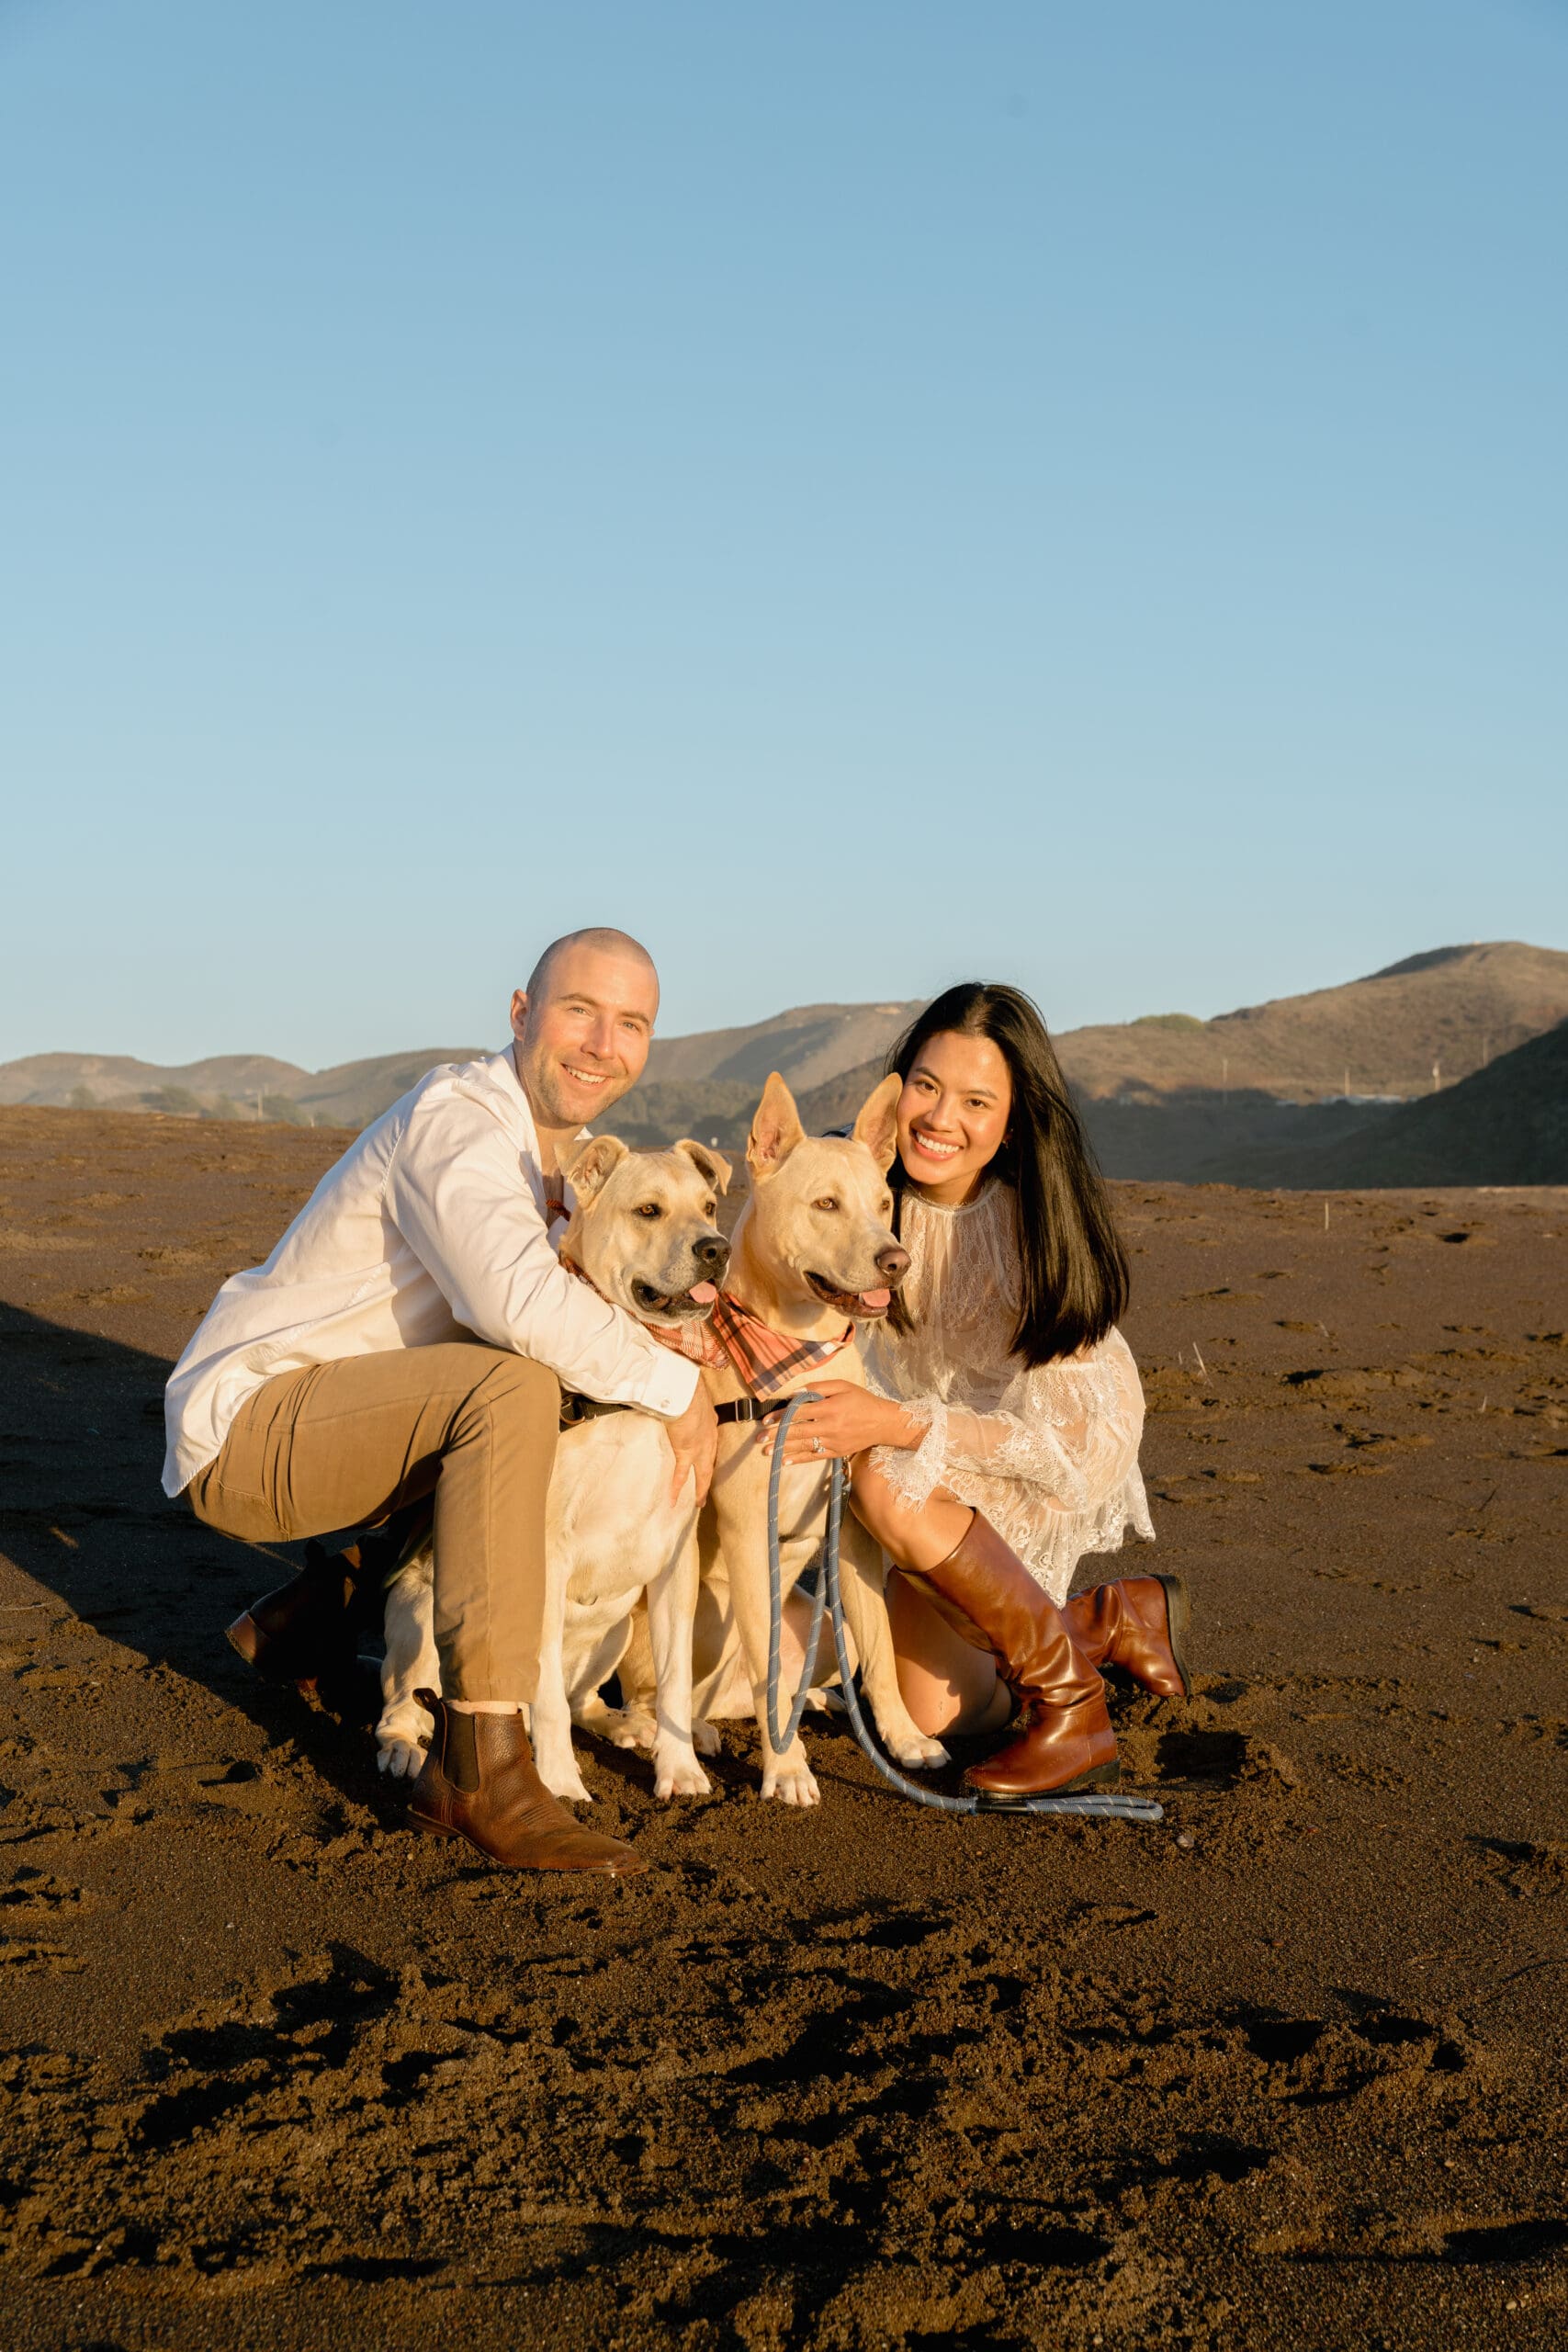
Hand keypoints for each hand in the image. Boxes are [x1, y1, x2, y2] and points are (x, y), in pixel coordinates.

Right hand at [665, 1381, 717, 1506]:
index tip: (707, 1461)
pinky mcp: (686, 1453)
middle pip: (711, 1463)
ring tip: (699, 1503)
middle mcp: (709, 1438)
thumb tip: (673, 1396)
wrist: (685, 1393)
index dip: (709, 1454)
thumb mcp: (691, 1395)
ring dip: (701, 1489)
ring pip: (703, 1474)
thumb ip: (685, 1400)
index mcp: (710, 1423)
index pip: (711, 1443)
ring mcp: (700, 1448)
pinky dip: (676, 1489)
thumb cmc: (687, 1388)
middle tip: (707, 1491)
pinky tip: (672, 1501)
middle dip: (709, 1477)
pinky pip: (681, 1475)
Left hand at [760, 1380, 918, 1465]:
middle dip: (776, 1435)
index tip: (765, 1419)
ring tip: (765, 1452)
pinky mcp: (836, 1452)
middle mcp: (830, 1426)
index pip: (799, 1412)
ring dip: (783, 1449)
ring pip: (803, 1446)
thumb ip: (818, 1387)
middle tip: (758, 1438)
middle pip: (798, 1431)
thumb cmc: (861, 1400)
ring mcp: (833, 1441)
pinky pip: (814, 1457)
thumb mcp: (842, 1386)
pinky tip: (785, 1461)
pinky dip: (799, 1459)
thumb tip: (796, 1392)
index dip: (781, 1416)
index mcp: (830, 1407)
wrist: (883, 1423)